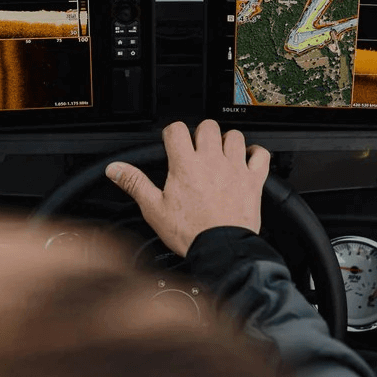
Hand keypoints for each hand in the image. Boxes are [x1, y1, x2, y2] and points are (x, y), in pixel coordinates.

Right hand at [106, 119, 269, 256]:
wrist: (221, 250)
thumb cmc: (190, 233)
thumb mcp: (154, 210)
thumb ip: (135, 183)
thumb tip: (115, 169)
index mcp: (185, 165)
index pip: (177, 129)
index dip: (172, 134)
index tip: (173, 144)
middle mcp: (211, 161)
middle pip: (207, 126)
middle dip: (200, 134)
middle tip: (196, 151)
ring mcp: (235, 168)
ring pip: (234, 136)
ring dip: (227, 142)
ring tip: (219, 156)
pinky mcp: (253, 179)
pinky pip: (261, 154)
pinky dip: (256, 153)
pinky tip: (247, 160)